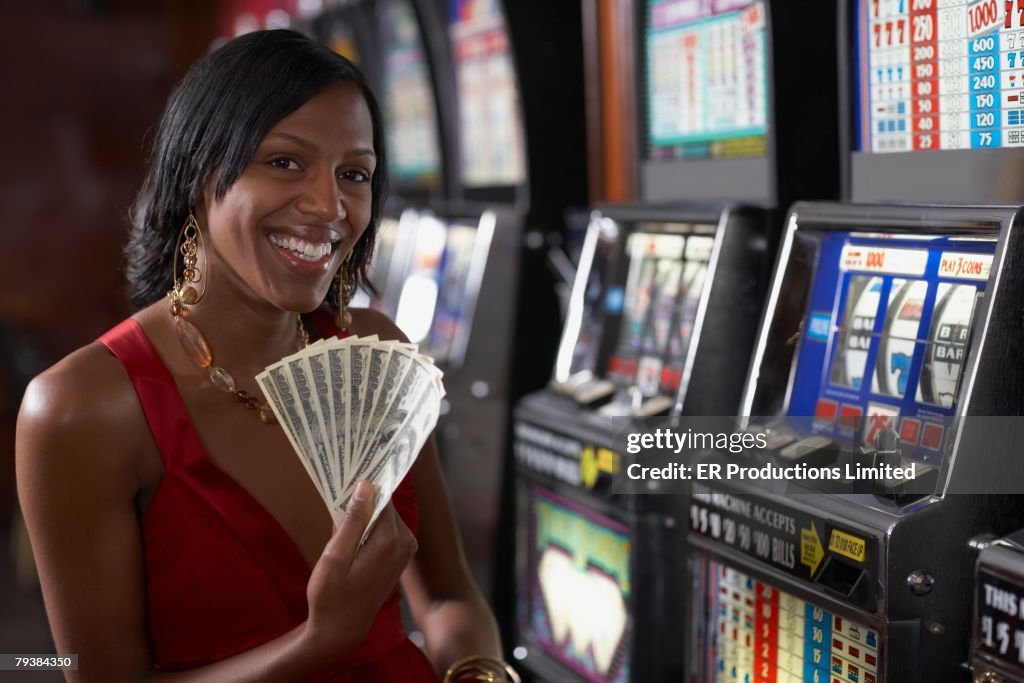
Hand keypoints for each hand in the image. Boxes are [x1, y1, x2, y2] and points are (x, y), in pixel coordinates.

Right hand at [303, 480, 417, 658]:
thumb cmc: (331, 596)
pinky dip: (368, 525)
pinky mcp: (400, 553)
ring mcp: (406, 548)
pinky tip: (348, 532)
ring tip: (339, 516)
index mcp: (391, 539)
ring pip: (383, 514)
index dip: (364, 482)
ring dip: (363, 512)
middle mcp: (405, 541)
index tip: (349, 469)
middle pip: (384, 503)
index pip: (382, 493)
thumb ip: (353, 520)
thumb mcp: (335, 556)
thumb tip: (366, 484)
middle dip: (362, 497)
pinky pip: (385, 527)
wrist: (341, 630)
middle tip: (337, 493)